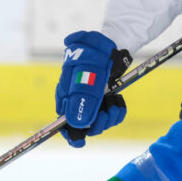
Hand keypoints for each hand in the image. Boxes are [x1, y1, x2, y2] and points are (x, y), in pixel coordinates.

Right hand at [55, 31, 131, 146]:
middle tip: (105, 113)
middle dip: (96, 124)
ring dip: (109, 117)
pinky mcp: (105, 98)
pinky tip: (118, 101)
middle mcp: (77, 99)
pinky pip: (111, 115)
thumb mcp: (88, 74)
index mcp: (65, 93)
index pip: (62, 122)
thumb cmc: (95, 53)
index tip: (80, 139)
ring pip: (98, 122)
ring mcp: (92, 99)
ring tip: (114, 104)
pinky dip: (117, 111)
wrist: (113, 41)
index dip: (70, 133)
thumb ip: (83, 98)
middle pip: (82, 125)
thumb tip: (77, 124)